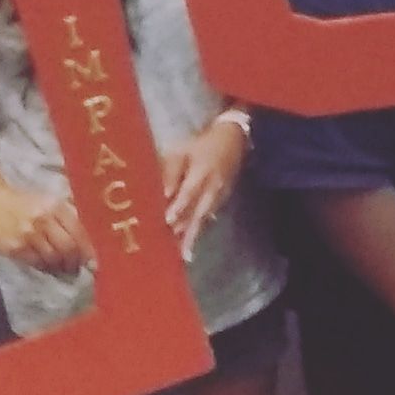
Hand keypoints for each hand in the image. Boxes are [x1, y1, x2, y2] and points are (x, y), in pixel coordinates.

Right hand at [0, 183, 89, 273]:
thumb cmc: (23, 202)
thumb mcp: (47, 201)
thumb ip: (66, 217)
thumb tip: (87, 241)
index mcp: (55, 206)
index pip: (78, 232)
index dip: (88, 250)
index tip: (93, 261)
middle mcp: (43, 220)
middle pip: (68, 248)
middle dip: (75, 262)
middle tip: (76, 268)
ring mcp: (28, 235)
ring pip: (53, 258)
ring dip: (61, 267)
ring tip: (62, 268)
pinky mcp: (15, 248)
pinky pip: (37, 263)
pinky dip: (45, 267)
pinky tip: (47, 266)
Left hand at [162, 116, 248, 260]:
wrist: (233, 139)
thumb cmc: (201, 144)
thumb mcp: (182, 151)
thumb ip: (171, 172)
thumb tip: (162, 194)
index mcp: (202, 172)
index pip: (190, 192)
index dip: (179, 206)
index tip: (167, 221)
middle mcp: (213, 187)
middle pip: (199, 212)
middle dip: (187, 232)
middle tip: (175, 251)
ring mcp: (220, 196)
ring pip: (204, 219)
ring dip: (193, 236)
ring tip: (183, 254)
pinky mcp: (222, 200)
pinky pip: (209, 218)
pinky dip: (199, 230)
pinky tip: (190, 243)